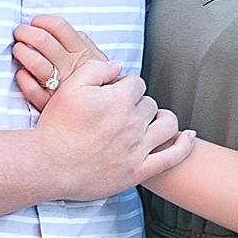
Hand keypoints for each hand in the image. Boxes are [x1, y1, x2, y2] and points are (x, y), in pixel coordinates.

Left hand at [13, 15, 114, 112]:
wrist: (100, 112)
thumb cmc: (91, 81)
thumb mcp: (93, 58)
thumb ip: (77, 42)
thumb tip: (54, 27)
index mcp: (81, 52)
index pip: (59, 26)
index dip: (42, 20)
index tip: (35, 22)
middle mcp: (70, 67)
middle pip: (42, 40)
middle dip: (25, 32)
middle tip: (20, 33)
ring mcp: (60, 86)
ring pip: (35, 62)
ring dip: (21, 51)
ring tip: (18, 49)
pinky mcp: (50, 104)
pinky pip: (32, 89)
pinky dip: (22, 78)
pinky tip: (21, 73)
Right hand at [31, 49, 195, 199]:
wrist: (48, 165)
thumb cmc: (56, 127)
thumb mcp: (70, 87)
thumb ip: (96, 69)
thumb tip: (118, 66)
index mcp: (119, 99)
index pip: (137, 83)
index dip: (126, 87)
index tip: (114, 95)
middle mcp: (133, 122)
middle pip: (150, 103)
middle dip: (139, 104)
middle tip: (122, 113)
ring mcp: (138, 148)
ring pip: (167, 124)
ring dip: (164, 119)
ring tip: (156, 120)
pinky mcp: (138, 170)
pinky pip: (172, 157)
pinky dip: (184, 146)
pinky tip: (189, 137)